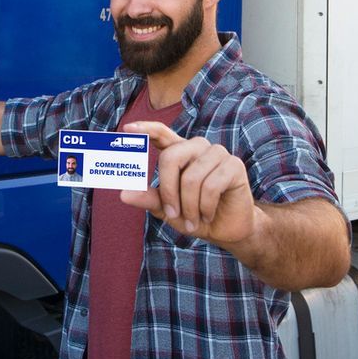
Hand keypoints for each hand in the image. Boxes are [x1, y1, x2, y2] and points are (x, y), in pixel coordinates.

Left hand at [120, 120, 256, 247]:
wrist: (226, 230)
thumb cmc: (195, 215)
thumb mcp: (167, 210)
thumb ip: (149, 199)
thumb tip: (123, 194)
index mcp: (180, 152)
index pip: (162, 133)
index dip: (146, 128)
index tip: (127, 128)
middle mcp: (198, 147)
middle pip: (170, 157)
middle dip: (168, 191)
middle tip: (172, 214)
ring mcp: (217, 153)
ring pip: (191, 177)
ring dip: (189, 206)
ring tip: (193, 220)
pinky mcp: (234, 165)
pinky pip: (211, 186)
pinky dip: (205, 208)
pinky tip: (207, 215)